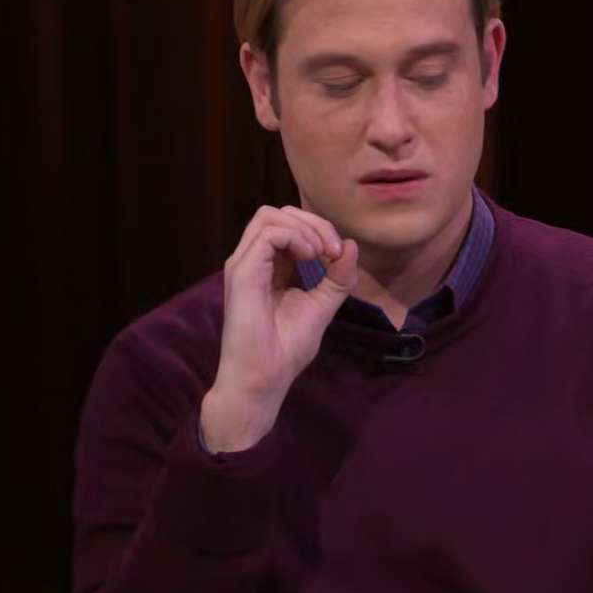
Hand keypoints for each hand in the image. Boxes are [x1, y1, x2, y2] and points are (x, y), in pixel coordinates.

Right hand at [201, 205, 358, 451]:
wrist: (264, 380)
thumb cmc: (285, 350)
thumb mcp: (321, 307)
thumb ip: (336, 278)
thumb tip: (350, 246)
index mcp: (267, 268)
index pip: (288, 226)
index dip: (317, 230)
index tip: (338, 256)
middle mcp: (251, 261)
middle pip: (277, 213)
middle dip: (313, 223)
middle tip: (333, 251)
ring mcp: (243, 265)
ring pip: (269, 216)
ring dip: (305, 227)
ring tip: (322, 254)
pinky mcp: (242, 273)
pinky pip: (269, 233)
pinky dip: (296, 237)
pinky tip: (312, 258)